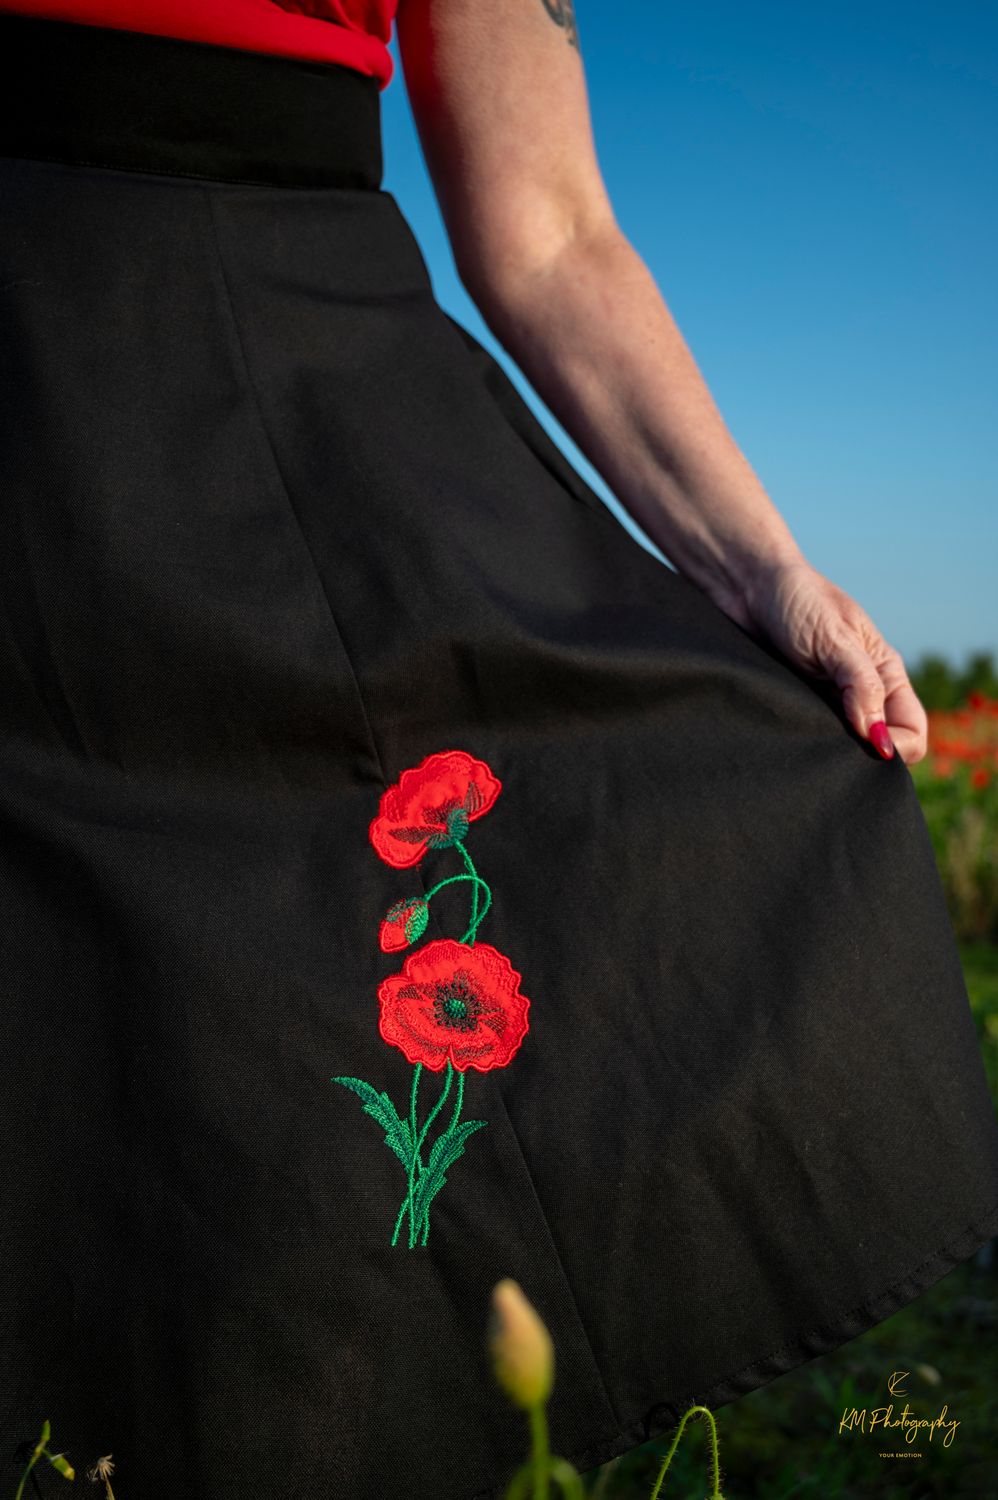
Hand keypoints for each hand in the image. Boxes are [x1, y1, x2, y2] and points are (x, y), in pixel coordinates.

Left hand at [718, 557, 927, 764]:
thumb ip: (860, 684)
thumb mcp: (834, 638)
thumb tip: (876, 736)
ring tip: (808, 744)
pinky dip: (807, 745)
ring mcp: (830, 701)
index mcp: (885, 673)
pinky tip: (792, 740)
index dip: (896, 745)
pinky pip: (812, 738)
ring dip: (833, 754)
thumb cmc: (796, 599)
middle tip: (833, 752)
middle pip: (883, 746)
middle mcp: (863, 692)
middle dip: (866, 758)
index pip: (912, 730)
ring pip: (847, 748)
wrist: (747, 585)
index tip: (864, 744)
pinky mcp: (798, 705)